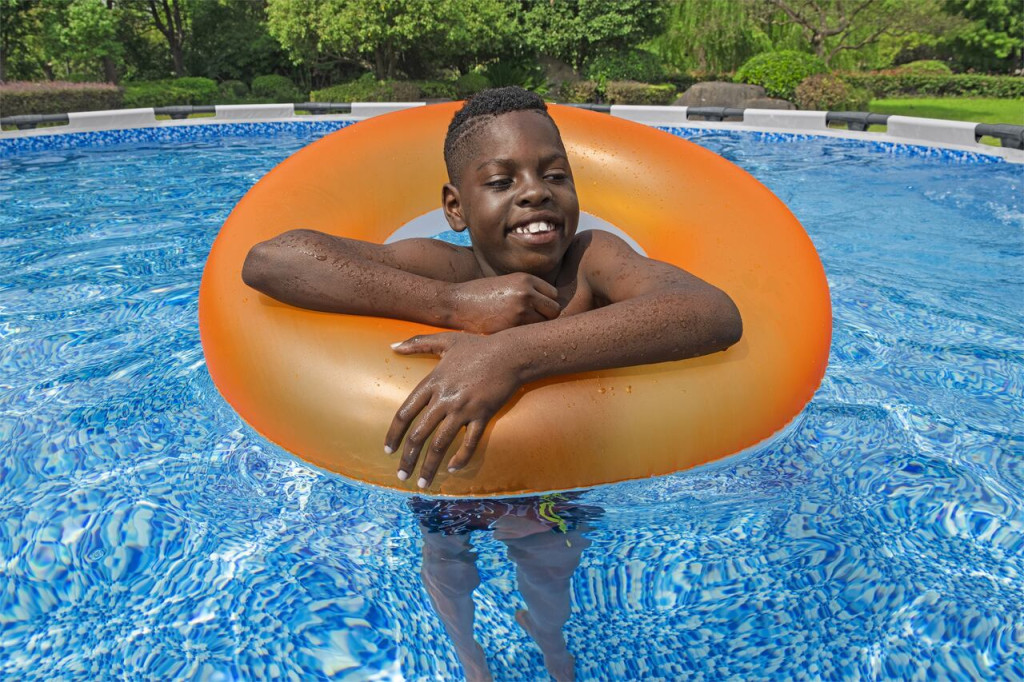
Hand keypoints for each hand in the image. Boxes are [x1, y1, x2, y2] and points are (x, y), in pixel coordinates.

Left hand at [385, 332, 521, 488]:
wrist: (510, 354)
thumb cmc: (478, 346)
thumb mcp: (446, 340)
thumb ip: (417, 343)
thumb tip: (392, 346)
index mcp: (432, 383)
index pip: (405, 414)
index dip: (394, 434)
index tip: (389, 450)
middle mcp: (444, 399)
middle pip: (419, 435)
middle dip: (408, 459)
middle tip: (402, 475)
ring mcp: (464, 409)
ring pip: (441, 444)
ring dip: (429, 466)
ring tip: (422, 483)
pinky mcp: (483, 416)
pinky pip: (469, 443)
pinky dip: (461, 459)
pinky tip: (453, 470)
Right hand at [450, 273, 560, 332]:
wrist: (457, 303)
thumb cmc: (480, 295)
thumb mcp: (506, 284)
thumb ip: (527, 291)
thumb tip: (548, 306)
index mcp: (525, 279)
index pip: (553, 294)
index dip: (546, 304)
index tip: (536, 311)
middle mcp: (526, 292)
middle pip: (554, 310)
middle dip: (546, 317)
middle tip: (531, 323)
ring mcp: (521, 309)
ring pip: (545, 324)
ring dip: (536, 328)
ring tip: (522, 329)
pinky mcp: (512, 325)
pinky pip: (530, 334)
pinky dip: (525, 336)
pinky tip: (514, 334)